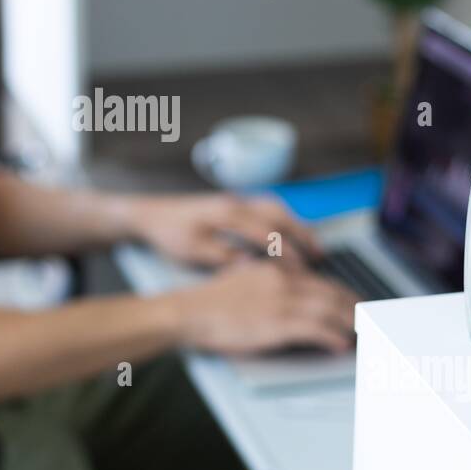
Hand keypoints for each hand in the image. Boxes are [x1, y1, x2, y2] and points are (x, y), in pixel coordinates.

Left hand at [125, 192, 322, 266]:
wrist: (150, 212)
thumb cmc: (169, 233)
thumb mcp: (192, 251)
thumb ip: (223, 256)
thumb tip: (252, 265)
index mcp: (225, 215)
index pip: (265, 232)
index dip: (286, 251)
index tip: (302, 270)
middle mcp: (235, 202)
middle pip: (279, 214)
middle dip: (302, 234)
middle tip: (320, 255)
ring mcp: (236, 199)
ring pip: (276, 208)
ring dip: (296, 225)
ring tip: (313, 246)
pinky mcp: (234, 202)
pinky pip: (267, 207)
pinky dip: (284, 219)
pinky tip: (291, 234)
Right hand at [169, 259, 357, 355]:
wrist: (189, 312)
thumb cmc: (210, 302)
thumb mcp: (243, 278)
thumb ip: (268, 279)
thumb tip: (288, 287)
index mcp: (276, 269)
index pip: (321, 280)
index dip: (344, 293)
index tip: (356, 303)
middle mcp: (284, 281)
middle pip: (332, 293)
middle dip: (355, 308)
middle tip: (370, 320)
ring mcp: (282, 302)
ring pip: (330, 311)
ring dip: (351, 323)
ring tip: (364, 334)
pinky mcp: (277, 324)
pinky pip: (315, 330)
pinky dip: (333, 337)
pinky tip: (342, 344)